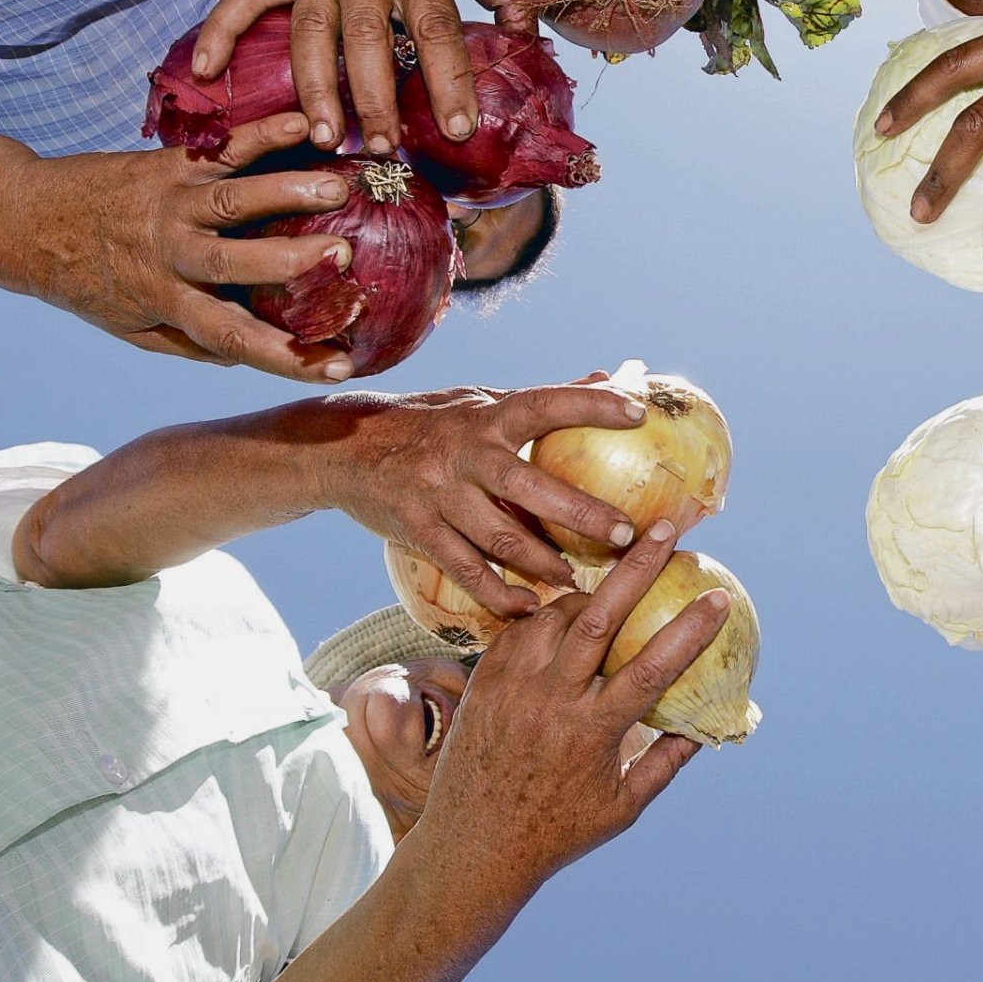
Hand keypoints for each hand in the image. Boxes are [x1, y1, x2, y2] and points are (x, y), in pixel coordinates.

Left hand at [4, 113, 360, 376]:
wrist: (24, 221)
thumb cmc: (87, 280)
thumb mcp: (130, 326)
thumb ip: (188, 343)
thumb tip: (246, 357)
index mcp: (165, 302)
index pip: (233, 338)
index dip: (286, 356)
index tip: (340, 369)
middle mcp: (169, 254)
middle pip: (235, 261)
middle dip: (291, 261)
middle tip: (344, 257)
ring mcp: (170, 205)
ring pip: (232, 199)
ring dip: (286, 191)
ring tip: (337, 185)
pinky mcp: (167, 164)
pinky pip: (221, 149)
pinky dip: (261, 134)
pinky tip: (301, 125)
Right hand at [188, 0, 529, 157]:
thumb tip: (529, 35)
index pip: (439, 32)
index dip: (452, 81)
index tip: (459, 129)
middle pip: (370, 40)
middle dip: (375, 96)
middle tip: (383, 146)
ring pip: (311, 31)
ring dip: (314, 84)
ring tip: (322, 135)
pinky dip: (222, 31)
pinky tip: (207, 72)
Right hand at [303, 379, 649, 614]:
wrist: (345, 448)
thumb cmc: (429, 422)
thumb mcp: (478, 400)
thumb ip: (540, 397)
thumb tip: (606, 374)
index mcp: (485, 414)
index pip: (545, 404)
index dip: (590, 405)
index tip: (637, 414)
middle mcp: (463, 452)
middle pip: (529, 485)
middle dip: (581, 511)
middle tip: (626, 533)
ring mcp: (438, 493)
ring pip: (499, 536)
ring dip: (544, 563)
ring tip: (578, 579)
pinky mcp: (417, 529)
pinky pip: (464, 569)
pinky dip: (497, 594)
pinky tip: (527, 607)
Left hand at [416, 521, 721, 894]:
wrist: (472, 846)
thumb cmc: (556, 833)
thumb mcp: (621, 808)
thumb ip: (665, 763)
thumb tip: (703, 728)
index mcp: (593, 734)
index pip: (652, 669)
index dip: (689, 630)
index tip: (719, 596)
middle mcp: (551, 703)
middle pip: (599, 619)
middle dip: (636, 567)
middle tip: (664, 530)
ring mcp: (512, 688)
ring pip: (556, 616)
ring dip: (588, 594)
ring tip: (612, 585)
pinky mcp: (483, 682)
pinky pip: (520, 630)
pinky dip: (546, 618)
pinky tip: (563, 618)